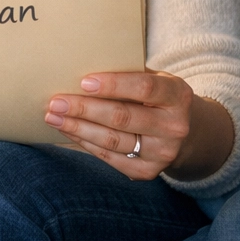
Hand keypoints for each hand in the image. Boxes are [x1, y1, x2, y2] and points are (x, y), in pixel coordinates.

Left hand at [45, 71, 195, 180]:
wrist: (185, 134)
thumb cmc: (157, 98)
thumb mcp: (154, 79)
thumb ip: (127, 74)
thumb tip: (79, 69)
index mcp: (177, 96)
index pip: (144, 88)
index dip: (113, 85)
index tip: (83, 82)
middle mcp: (174, 127)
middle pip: (122, 117)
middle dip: (84, 109)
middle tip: (56, 102)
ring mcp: (162, 153)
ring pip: (112, 140)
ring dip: (78, 128)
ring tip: (54, 117)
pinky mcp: (147, 172)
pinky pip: (110, 157)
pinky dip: (86, 143)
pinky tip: (68, 131)